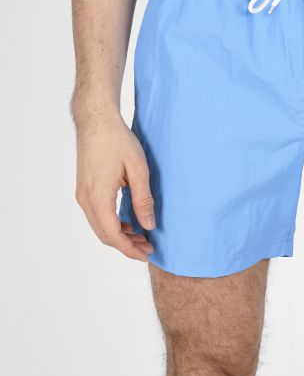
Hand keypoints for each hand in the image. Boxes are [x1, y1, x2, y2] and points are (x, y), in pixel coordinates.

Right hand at [75, 111, 154, 260]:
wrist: (96, 121)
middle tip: (148, 248)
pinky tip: (129, 222)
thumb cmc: (118, 140)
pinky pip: (97, 214)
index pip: (112, 234)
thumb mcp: (138, 169)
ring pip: (100, 225)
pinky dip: (113, 223)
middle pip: (104, 234)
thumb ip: (143, 199)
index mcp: (99, 196)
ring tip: (141, 237)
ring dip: (119, 235)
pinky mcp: (85, 188)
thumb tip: (148, 225)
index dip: (129, 249)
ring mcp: (83, 194)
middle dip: (126, 245)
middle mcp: (86, 199)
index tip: (146, 254)